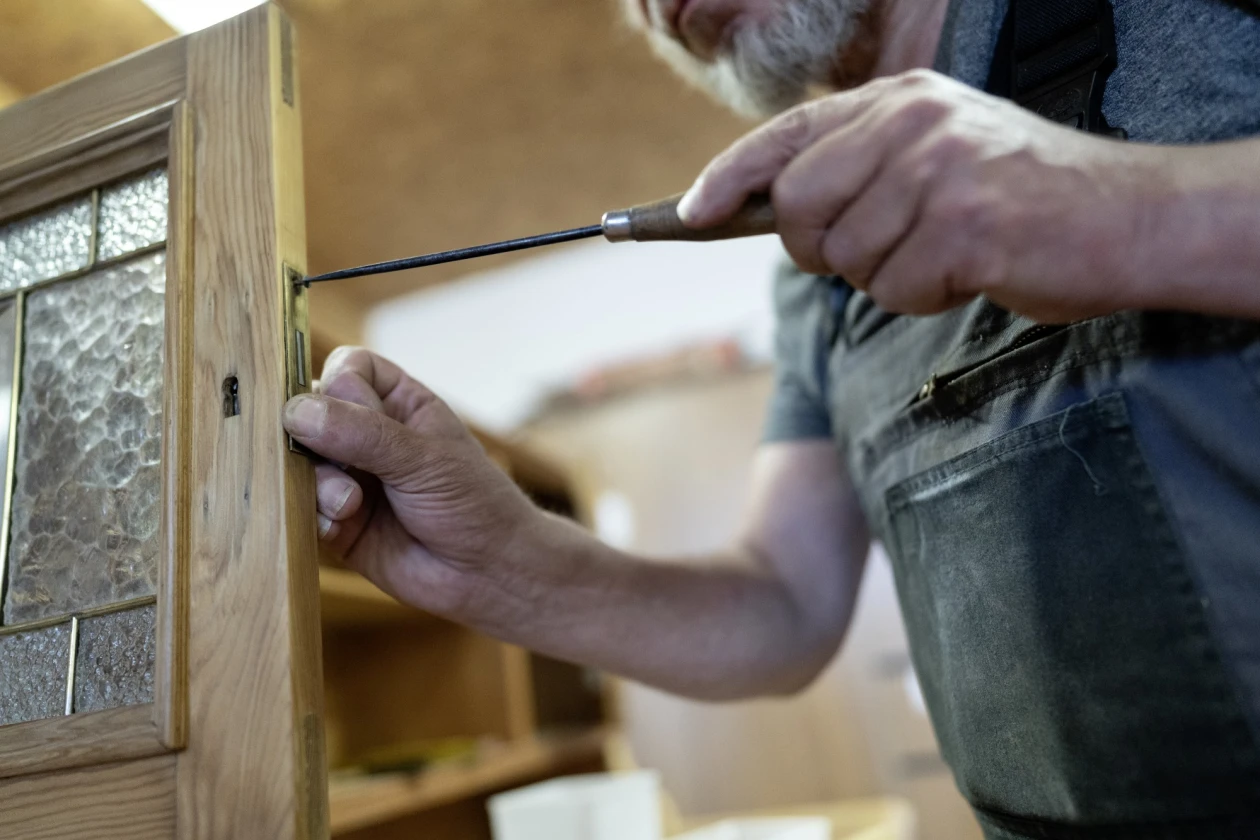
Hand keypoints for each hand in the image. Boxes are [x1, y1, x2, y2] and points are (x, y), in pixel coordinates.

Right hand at [282, 347, 540, 616]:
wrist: (487, 573)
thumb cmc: (473, 503)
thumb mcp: (424, 459)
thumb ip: (364, 434)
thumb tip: (298, 412)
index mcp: (398, 403)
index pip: (346, 369)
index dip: (338, 385)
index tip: (349, 412)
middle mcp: (368, 436)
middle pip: (310, 413)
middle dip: (316, 440)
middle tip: (343, 465)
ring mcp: (350, 477)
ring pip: (301, 462)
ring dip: (318, 482)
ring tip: (349, 505)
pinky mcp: (337, 520)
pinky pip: (303, 506)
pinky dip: (314, 515)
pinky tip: (340, 527)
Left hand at [678, 69, 1164, 322]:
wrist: (1128, 218)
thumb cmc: (1021, 199)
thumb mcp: (936, 158)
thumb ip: (861, 170)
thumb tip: (766, 210)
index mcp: (900, 100)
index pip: (785, 136)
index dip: (727, 178)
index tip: (690, 214)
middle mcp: (912, 125)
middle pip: (798, 208)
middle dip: (820, 248)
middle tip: (877, 251)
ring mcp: (937, 171)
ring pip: (845, 259)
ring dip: (887, 277)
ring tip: (947, 253)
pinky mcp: (963, 225)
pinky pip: (894, 289)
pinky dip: (924, 297)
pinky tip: (970, 272)